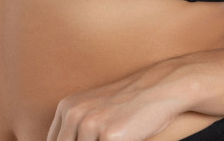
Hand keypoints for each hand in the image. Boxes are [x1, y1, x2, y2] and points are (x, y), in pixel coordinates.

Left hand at [46, 58, 194, 140]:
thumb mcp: (94, 111)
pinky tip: (125, 139)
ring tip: (115, 138)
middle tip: (104, 139)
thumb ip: (76, 130)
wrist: (157, 88)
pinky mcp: (109, 136)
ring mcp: (90, 124)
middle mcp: (73, 114)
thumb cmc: (128, 104)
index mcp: (66, 107)